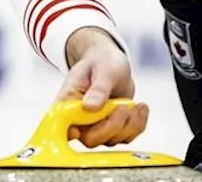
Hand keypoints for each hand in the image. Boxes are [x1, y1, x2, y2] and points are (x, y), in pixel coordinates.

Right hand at [57, 26, 148, 146]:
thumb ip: (98, 88)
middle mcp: (79, 120)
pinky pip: (126, 137)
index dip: (71, 134)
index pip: (62, 127)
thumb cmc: (101, 61)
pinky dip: (137, 125)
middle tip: (123, 106)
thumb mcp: (103, 68)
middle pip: (91, 139)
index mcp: (67, 103)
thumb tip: (89, 106)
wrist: (111, 62)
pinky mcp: (112, 129)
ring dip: (128, 125)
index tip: (83, 130)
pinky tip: (140, 109)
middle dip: (112, 126)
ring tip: (135, 105)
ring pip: (111, 141)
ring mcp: (96, 127)